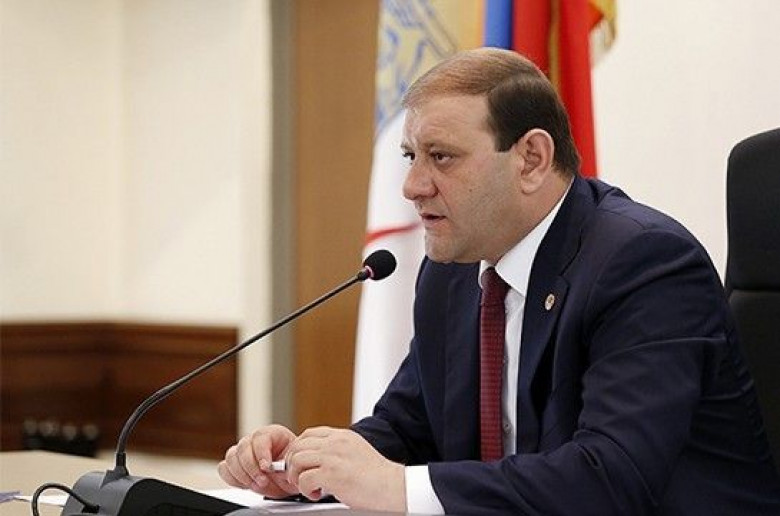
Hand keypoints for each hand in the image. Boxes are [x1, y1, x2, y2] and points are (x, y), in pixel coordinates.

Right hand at [218, 424, 298, 497]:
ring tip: (256, 485)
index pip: (260, 437)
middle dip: (251, 468)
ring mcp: (244, 452)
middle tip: (262, 481)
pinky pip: (224, 469)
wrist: (290, 479)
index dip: (262, 453)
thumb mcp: (296, 465)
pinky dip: (233, 478)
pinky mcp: (235, 466)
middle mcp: (255, 440)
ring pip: (231, 457)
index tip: (267, 468)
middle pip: (243, 447)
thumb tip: (277, 470)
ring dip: (242, 475)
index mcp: (273, 433)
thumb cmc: (294, 468)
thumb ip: (286, 466)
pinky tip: (246, 484)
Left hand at [284, 426, 405, 510]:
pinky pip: (304, 480)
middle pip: (298, 446)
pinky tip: (317, 494)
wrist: (393, 487)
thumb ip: (339, 449)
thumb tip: (320, 457)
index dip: (298, 449)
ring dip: (297, 477)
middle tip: (299, 477)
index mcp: (342, 436)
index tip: (299, 463)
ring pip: (297, 460)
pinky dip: (305, 490)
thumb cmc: (378, 476)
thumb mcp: (357, 450)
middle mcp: (335, 443)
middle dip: (293, 464)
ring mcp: (333, 457)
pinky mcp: (332, 474)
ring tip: (308, 487)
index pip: (309, 434)